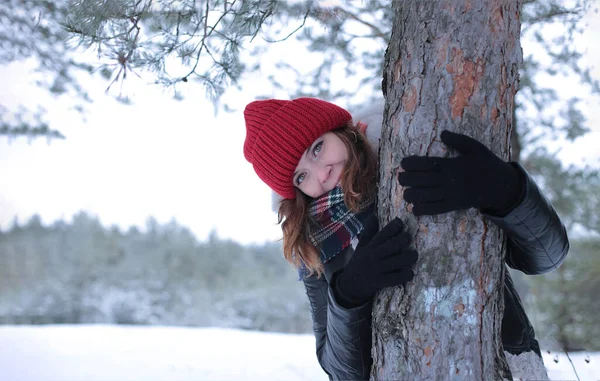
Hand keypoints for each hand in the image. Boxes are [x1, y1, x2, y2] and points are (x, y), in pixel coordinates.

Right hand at [333, 214, 417, 307]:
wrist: (349, 285)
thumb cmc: (358, 263)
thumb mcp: (361, 247)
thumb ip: (368, 232)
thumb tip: (372, 215)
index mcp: (369, 247)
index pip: (381, 235)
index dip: (392, 227)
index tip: (400, 222)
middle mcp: (373, 257)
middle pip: (389, 246)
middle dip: (401, 240)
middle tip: (409, 237)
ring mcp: (376, 270)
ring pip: (395, 262)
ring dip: (407, 258)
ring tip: (414, 254)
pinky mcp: (379, 282)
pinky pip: (394, 279)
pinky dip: (404, 276)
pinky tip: (410, 273)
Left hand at [397, 130, 523, 215]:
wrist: (501, 186)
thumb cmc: (486, 164)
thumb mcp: (475, 147)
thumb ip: (458, 140)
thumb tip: (442, 133)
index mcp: (451, 165)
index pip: (426, 163)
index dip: (412, 164)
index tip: (402, 163)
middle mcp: (448, 180)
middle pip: (421, 180)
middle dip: (407, 179)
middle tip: (400, 178)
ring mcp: (450, 194)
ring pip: (425, 196)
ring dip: (411, 195)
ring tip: (406, 193)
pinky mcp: (454, 205)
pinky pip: (435, 209)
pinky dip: (422, 210)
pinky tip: (414, 208)